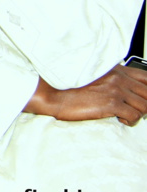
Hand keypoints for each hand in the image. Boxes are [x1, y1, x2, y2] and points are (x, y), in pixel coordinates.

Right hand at [25, 66, 146, 125]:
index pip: (146, 77)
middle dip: (145, 104)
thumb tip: (123, 89)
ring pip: (145, 106)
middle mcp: (118, 78)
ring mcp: (115, 90)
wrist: (54, 95)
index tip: (144, 98)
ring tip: (125, 116)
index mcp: (115, 70)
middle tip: (135, 110)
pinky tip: (119, 119)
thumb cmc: (69, 87)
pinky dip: (130, 121)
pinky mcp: (111, 103)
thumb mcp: (93, 76)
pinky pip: (134, 116)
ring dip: (138, 114)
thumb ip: (111, 78)